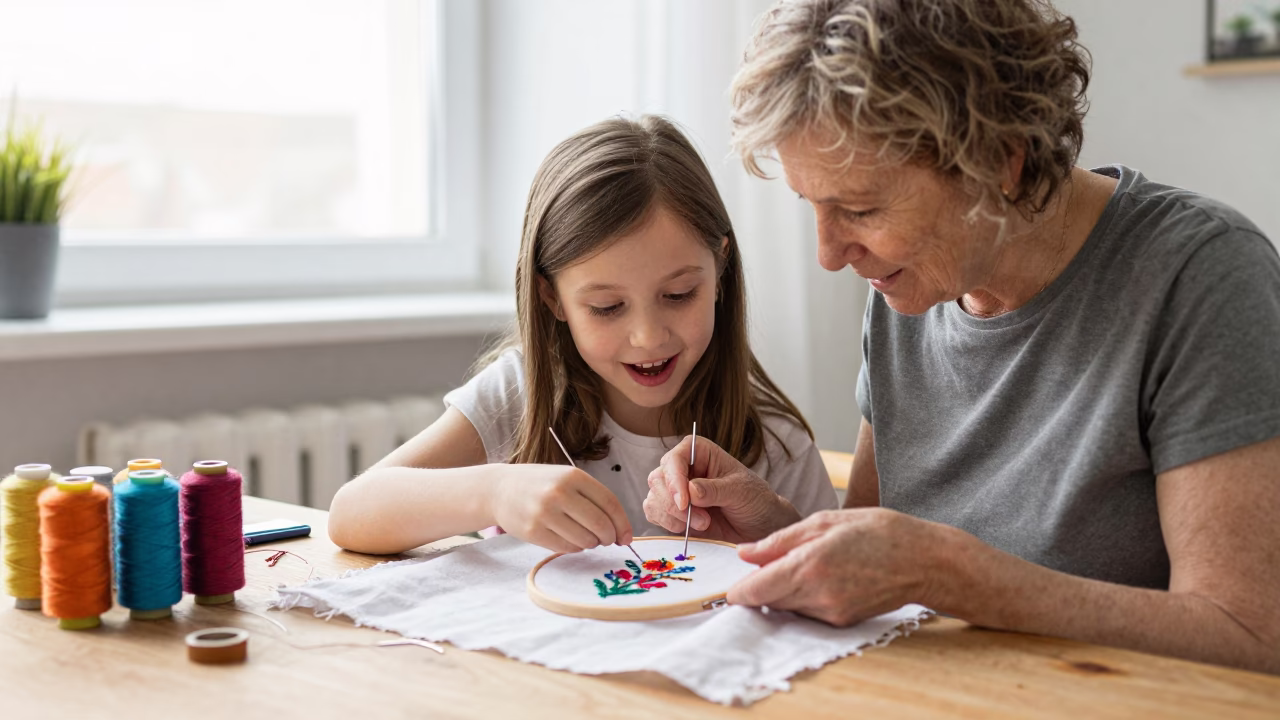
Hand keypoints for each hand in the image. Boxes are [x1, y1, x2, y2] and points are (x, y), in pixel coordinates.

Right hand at [489, 464, 633, 553]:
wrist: (499, 489)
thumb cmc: (540, 485)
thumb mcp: (566, 479)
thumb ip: (593, 498)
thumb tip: (620, 532)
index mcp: (573, 476)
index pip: (610, 503)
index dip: (623, 524)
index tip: (626, 537)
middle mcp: (559, 492)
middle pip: (600, 524)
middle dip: (609, 537)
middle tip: (607, 540)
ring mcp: (544, 512)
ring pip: (585, 540)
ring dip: (591, 543)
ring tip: (585, 537)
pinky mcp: (533, 531)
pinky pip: (567, 547)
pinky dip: (575, 547)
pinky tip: (570, 539)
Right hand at [642, 435, 800, 544]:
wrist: (760, 528)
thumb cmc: (755, 501)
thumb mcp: (741, 491)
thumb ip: (715, 489)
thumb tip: (690, 490)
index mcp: (699, 452)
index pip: (674, 459)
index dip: (674, 479)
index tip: (684, 502)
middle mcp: (683, 468)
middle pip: (658, 479)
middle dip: (674, 504)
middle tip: (703, 520)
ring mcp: (675, 491)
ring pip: (654, 498)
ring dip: (673, 517)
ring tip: (704, 524)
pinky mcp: (671, 512)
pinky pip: (653, 514)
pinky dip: (668, 524)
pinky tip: (690, 529)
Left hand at [727, 508, 951, 625]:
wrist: (924, 560)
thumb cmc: (878, 531)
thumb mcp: (825, 522)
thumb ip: (780, 540)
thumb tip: (744, 553)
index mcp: (809, 565)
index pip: (754, 590)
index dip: (737, 589)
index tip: (732, 583)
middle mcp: (817, 595)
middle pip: (768, 601)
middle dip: (761, 587)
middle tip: (771, 563)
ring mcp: (831, 613)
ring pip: (787, 608)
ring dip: (784, 592)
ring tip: (806, 565)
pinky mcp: (842, 622)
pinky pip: (809, 613)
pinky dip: (805, 598)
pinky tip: (824, 577)